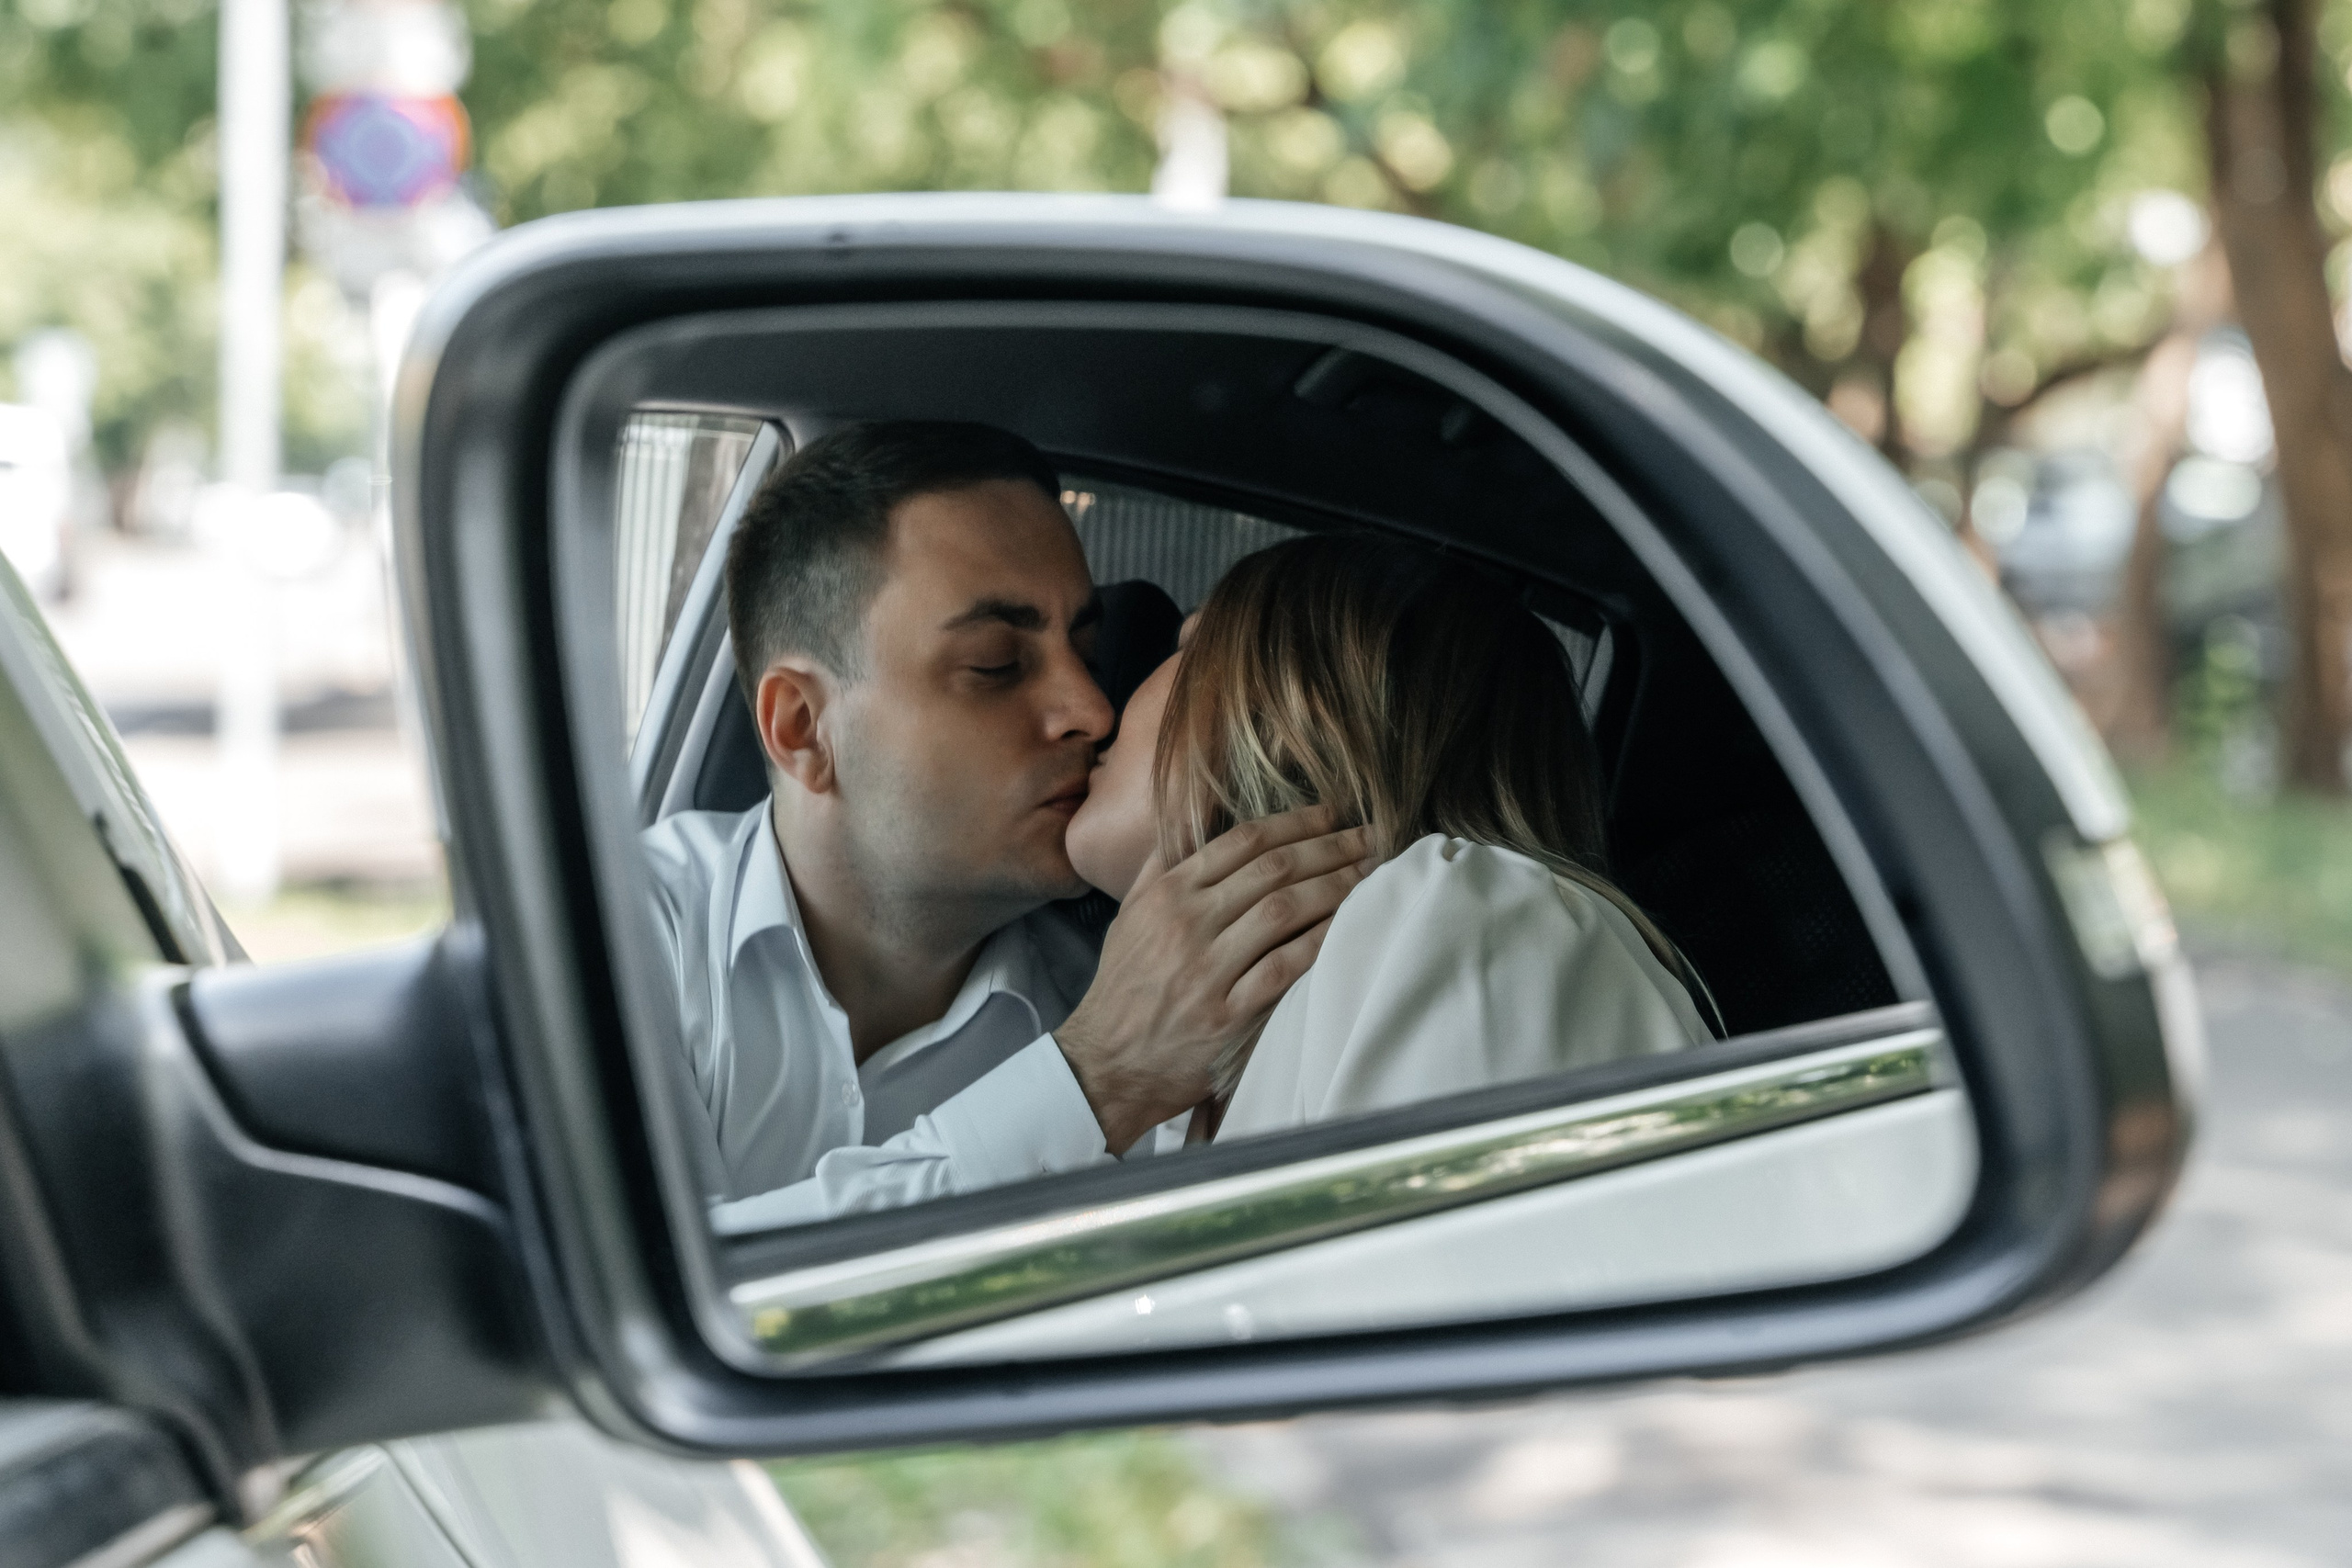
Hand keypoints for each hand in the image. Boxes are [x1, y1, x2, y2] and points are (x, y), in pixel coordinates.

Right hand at [1055, 805, 1377, 1152]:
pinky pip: (1285, 967)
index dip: (1294, 822)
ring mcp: (1207, 970)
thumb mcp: (1129, 916)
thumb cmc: (1124, 987)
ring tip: (1369, 874)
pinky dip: (1319, 941)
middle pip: (1273, 869)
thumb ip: (1160, 865)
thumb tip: (1192, 815)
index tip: (1332, 813)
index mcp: (1167, 894)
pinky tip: (1347, 925)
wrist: (1106, 1062)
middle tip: (1369, 836)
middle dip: (1329, 847)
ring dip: (1334, 886)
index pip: (1242, 842)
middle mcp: (1187, 923)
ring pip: (1283, 910)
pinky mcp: (1227, 1015)